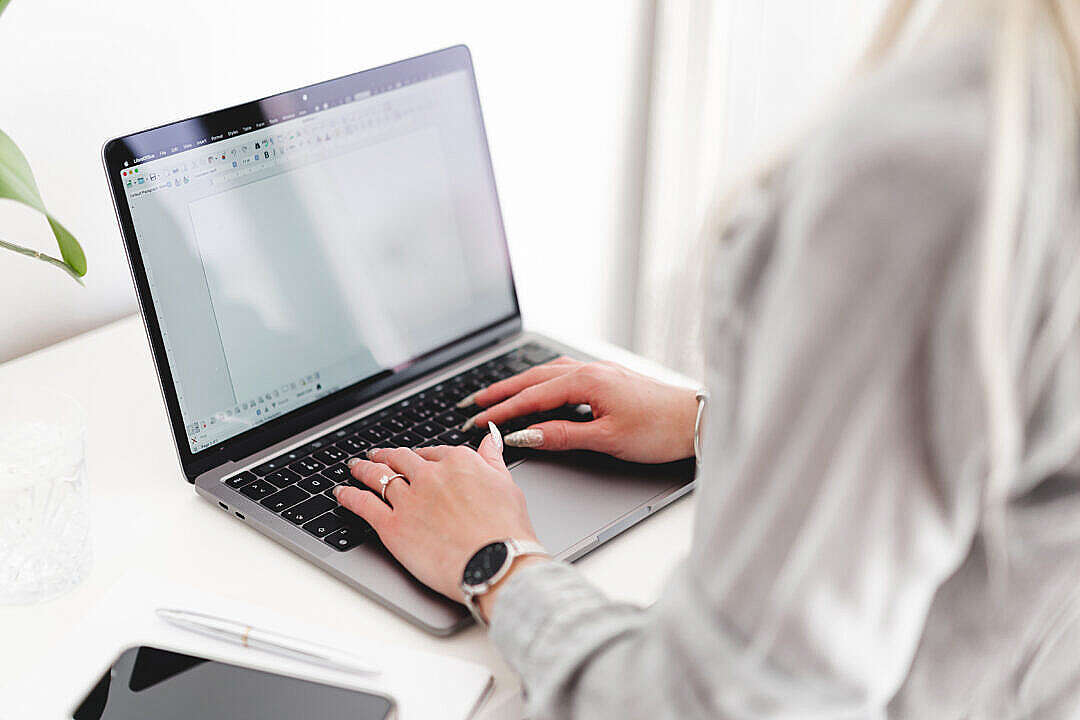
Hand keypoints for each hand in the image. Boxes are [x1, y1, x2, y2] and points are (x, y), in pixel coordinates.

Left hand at [334, 428, 541, 604]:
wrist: (495, 563)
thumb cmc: (506, 530)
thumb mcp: (507, 485)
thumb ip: (492, 459)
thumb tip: (490, 438)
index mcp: (458, 462)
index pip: (433, 453)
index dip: (421, 455)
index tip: (415, 457)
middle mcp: (430, 475)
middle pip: (401, 460)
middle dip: (387, 456)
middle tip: (378, 456)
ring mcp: (408, 500)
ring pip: (378, 477)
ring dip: (364, 470)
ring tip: (356, 468)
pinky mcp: (392, 525)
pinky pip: (363, 504)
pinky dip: (349, 496)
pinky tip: (341, 493)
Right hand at [461, 357, 697, 462]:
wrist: (695, 420)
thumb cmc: (658, 430)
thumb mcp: (606, 439)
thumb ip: (560, 436)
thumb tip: (523, 436)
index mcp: (587, 381)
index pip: (531, 397)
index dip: (501, 411)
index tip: (477, 422)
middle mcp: (590, 369)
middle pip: (533, 379)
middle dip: (500, 391)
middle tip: (472, 403)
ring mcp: (599, 370)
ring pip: (547, 373)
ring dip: (519, 384)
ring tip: (496, 395)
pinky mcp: (608, 377)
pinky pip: (564, 373)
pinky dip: (542, 381)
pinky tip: (538, 388)